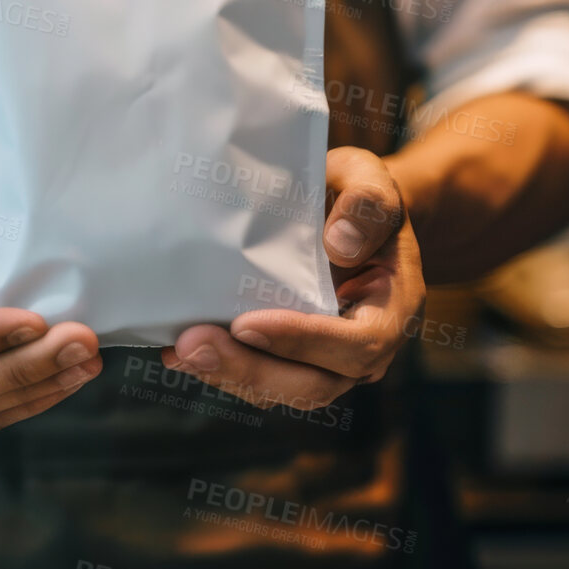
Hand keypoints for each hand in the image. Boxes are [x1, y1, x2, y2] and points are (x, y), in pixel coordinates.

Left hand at [162, 147, 425, 410]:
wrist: (346, 212)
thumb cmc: (356, 194)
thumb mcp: (370, 178)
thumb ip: (366, 203)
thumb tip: (339, 246)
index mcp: (392, 309)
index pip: (356, 344)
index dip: (303, 340)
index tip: (246, 323)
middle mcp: (364, 348)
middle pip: (314, 383)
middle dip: (250, 369)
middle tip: (193, 345)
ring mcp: (328, 361)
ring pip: (282, 390)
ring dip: (228, 374)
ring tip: (178, 349)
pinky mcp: (293, 360)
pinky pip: (260, 378)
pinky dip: (219, 367)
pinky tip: (176, 350)